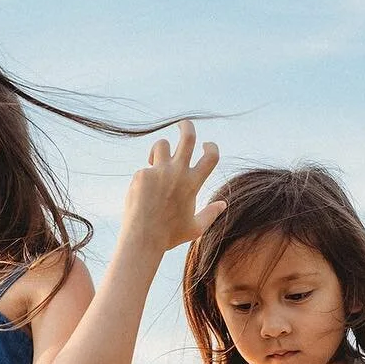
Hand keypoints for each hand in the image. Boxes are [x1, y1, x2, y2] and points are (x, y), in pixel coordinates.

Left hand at [121, 120, 223, 253]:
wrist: (143, 239)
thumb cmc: (169, 236)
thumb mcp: (195, 228)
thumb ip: (211, 213)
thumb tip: (223, 204)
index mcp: (193, 183)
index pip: (211, 156)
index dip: (212, 146)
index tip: (206, 145)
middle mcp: (178, 173)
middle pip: (187, 136)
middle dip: (187, 126)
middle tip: (183, 124)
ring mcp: (159, 172)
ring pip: (161, 145)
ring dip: (160, 150)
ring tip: (155, 162)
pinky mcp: (141, 174)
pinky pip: (145, 168)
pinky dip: (145, 178)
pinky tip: (141, 195)